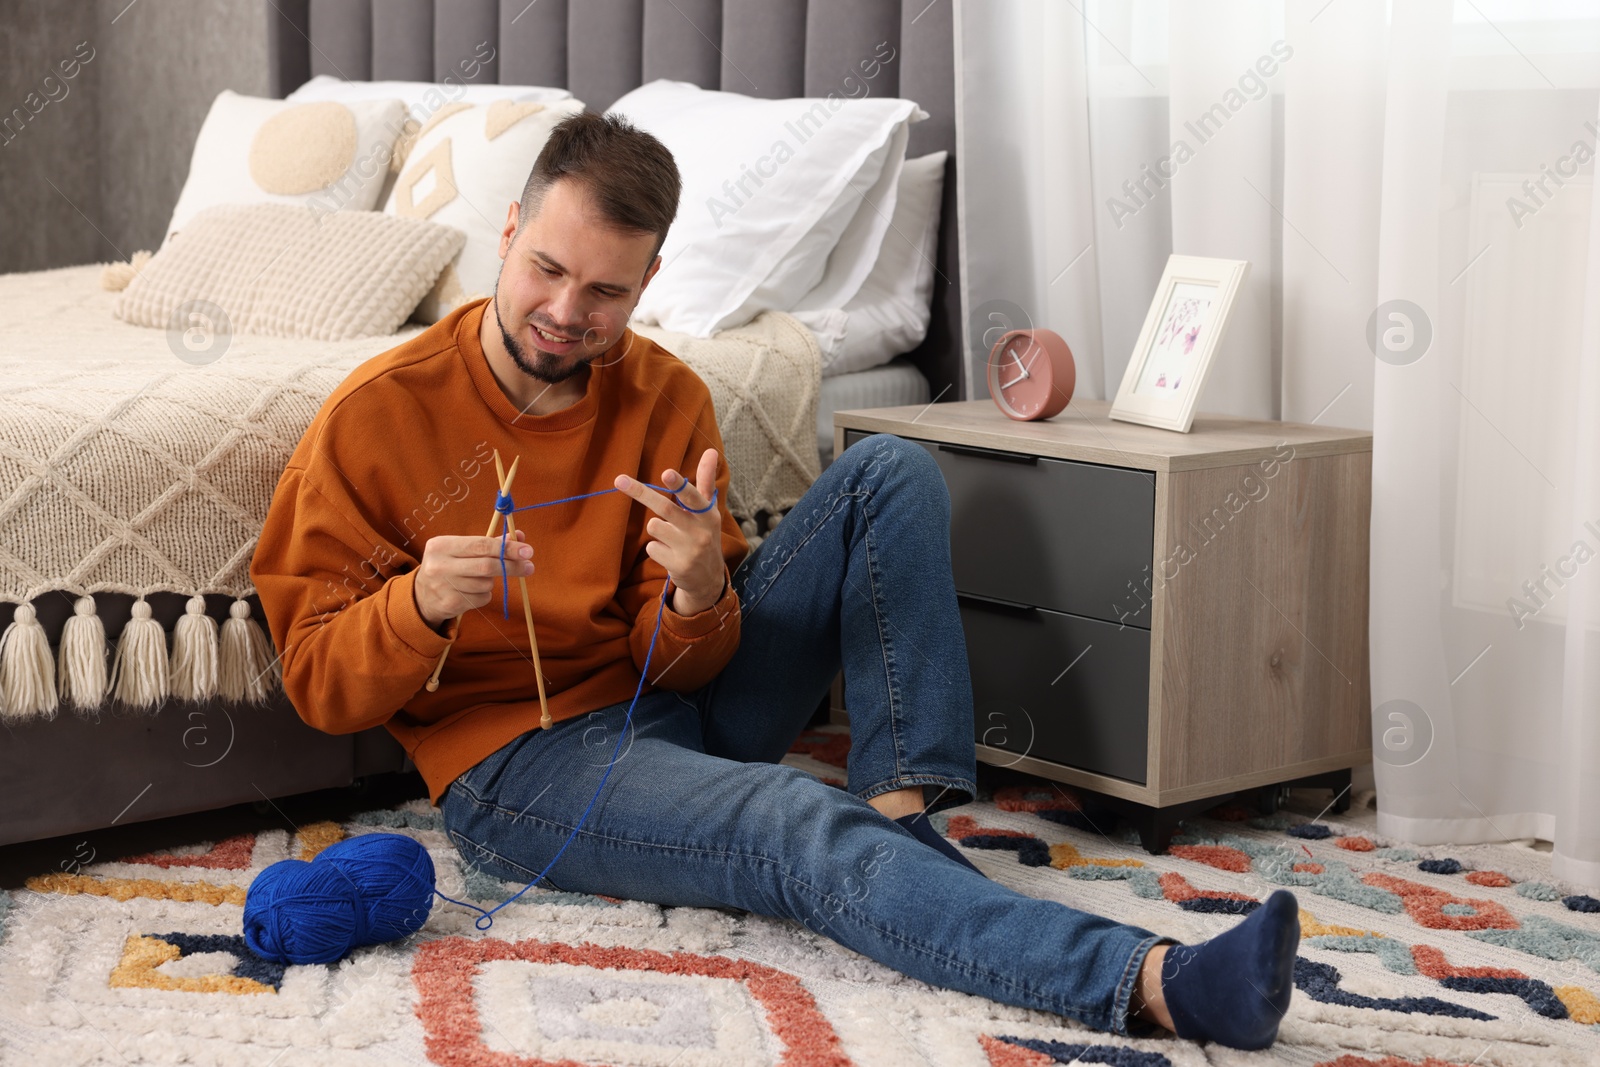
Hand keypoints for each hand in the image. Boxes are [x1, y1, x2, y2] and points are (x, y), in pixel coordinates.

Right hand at [413, 527, 533, 630]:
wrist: (422, 595)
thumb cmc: (449, 565)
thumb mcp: (462, 550)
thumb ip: (491, 543)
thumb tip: (519, 536)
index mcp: (441, 545)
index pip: (481, 545)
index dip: (507, 548)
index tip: (528, 551)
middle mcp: (440, 565)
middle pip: (486, 566)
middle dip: (511, 566)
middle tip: (529, 566)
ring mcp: (444, 586)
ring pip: (486, 583)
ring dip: (492, 581)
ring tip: (480, 578)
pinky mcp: (450, 604)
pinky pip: (482, 598)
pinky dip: (485, 594)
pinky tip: (471, 591)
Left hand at [615, 448, 724, 616]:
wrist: (708, 578)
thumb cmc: (704, 534)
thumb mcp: (709, 510)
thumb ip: (706, 481)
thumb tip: (711, 451)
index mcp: (708, 514)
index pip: (693, 496)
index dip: (679, 485)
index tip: (666, 473)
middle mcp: (700, 531)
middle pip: (664, 508)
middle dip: (641, 493)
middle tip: (619, 480)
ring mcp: (689, 550)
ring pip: (654, 527)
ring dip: (657, 529)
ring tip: (672, 538)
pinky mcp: (678, 565)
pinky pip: (651, 548)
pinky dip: (656, 548)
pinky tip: (670, 553)